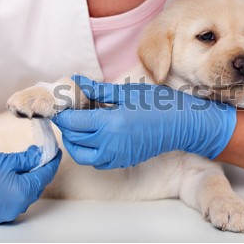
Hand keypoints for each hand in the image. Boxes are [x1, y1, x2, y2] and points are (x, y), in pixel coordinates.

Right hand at [0, 146, 60, 224]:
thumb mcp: (4, 160)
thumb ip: (27, 159)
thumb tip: (40, 155)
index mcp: (21, 193)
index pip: (45, 175)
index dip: (52, 161)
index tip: (55, 151)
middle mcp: (16, 207)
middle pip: (37, 186)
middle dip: (41, 169)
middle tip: (42, 154)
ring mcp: (4, 212)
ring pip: (26, 194)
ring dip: (29, 179)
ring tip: (28, 163)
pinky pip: (14, 200)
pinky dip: (17, 188)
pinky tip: (14, 176)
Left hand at [52, 75, 236, 168]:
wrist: (182, 123)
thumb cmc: (158, 104)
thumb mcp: (126, 92)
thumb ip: (98, 90)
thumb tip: (76, 82)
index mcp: (110, 123)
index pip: (73, 122)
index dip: (63, 114)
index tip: (61, 105)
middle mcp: (110, 144)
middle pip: (74, 139)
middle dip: (67, 126)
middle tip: (69, 112)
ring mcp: (117, 156)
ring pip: (82, 155)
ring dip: (75, 141)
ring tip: (79, 126)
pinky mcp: (123, 161)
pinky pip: (97, 161)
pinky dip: (89, 151)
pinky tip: (95, 136)